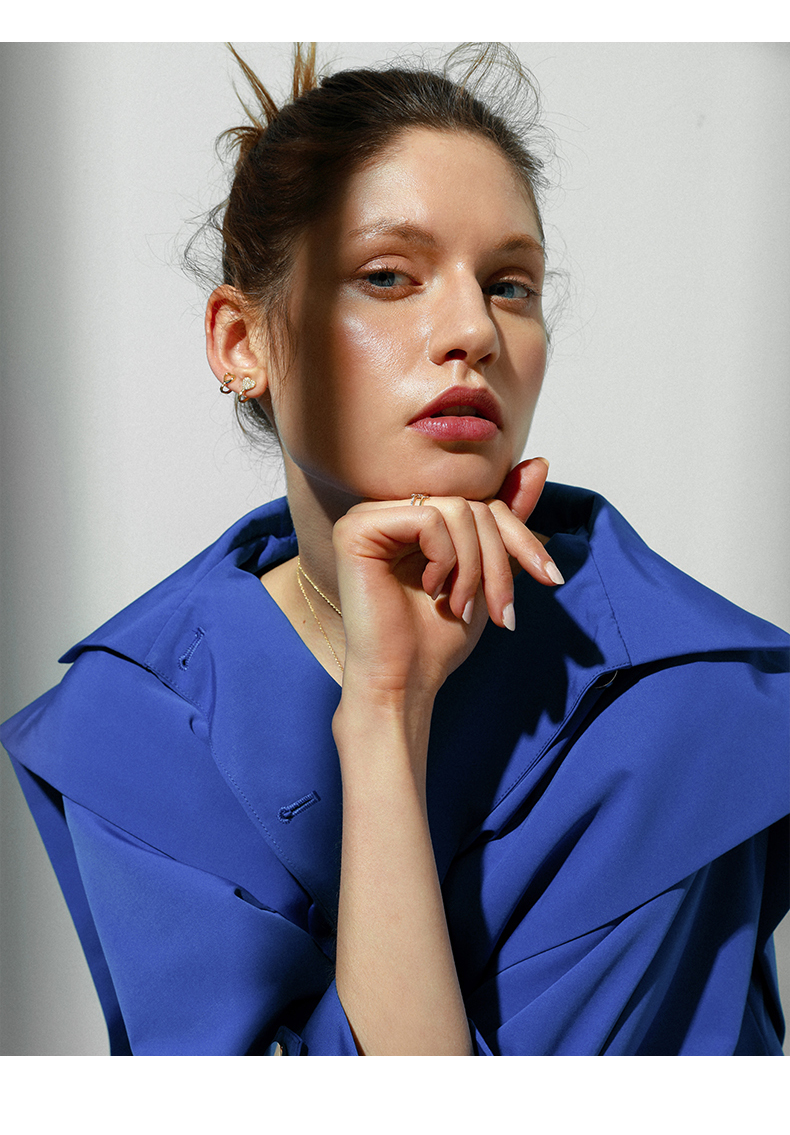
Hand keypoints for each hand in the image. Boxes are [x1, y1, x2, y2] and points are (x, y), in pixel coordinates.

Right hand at [332, 458, 560, 703]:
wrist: (405, 681)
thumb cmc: (438, 637)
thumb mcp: (487, 573)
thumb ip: (505, 520)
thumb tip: (539, 464)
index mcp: (416, 518)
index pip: (483, 505)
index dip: (521, 540)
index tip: (552, 579)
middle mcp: (389, 510)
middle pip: (473, 506)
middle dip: (499, 561)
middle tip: (502, 611)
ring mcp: (369, 515)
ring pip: (456, 511)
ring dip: (474, 567)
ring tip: (460, 605)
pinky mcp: (357, 528)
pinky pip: (427, 519)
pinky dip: (444, 559)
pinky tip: (430, 590)